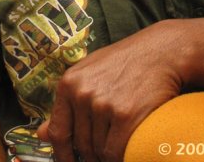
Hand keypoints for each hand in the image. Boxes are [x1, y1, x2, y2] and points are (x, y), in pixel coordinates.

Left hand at [37, 21, 184, 161]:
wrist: (161, 51)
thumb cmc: (126, 61)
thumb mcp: (91, 72)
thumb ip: (67, 102)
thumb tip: (42, 134)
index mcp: (69, 82)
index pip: (58, 132)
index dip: (62, 156)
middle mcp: (82, 93)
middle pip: (81, 145)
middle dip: (91, 154)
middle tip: (104, 150)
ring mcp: (103, 104)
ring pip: (99, 150)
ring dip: (108, 153)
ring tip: (120, 138)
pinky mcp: (124, 115)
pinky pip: (115, 151)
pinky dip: (120, 156)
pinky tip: (127, 145)